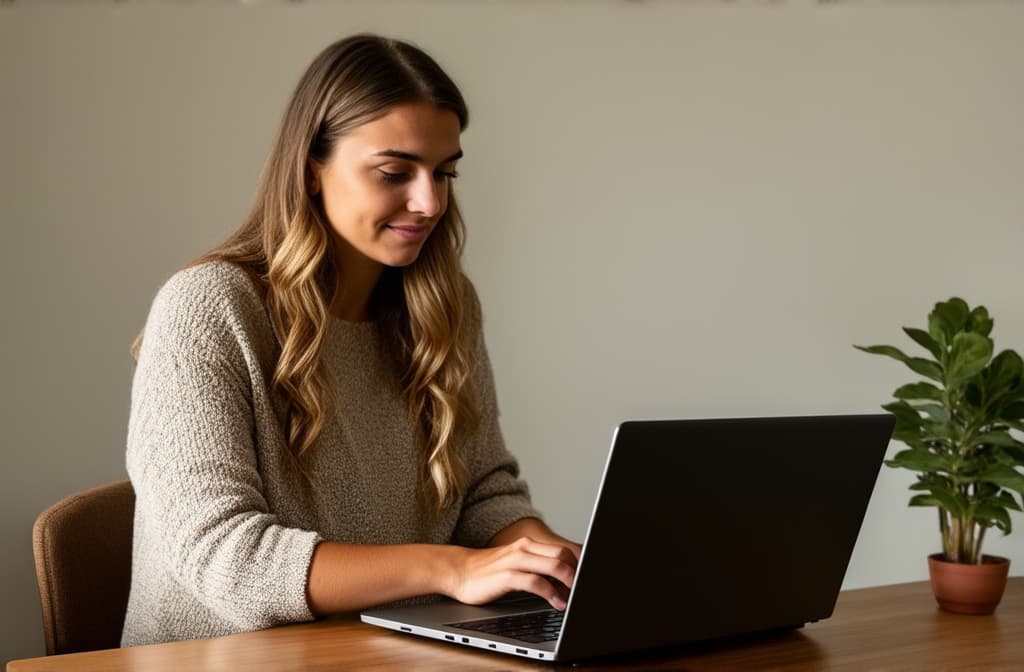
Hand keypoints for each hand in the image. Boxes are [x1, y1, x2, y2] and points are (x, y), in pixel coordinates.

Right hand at [446, 537, 578, 609]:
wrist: (458, 571)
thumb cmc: (488, 571)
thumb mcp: (516, 563)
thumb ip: (537, 566)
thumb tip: (563, 578)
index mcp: (529, 544)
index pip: (564, 548)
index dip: (581, 563)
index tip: (591, 577)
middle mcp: (525, 548)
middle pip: (564, 554)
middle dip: (579, 572)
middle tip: (586, 588)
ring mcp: (516, 561)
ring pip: (555, 565)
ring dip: (570, 582)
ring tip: (577, 596)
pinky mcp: (508, 576)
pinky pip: (537, 583)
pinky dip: (552, 594)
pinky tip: (557, 603)